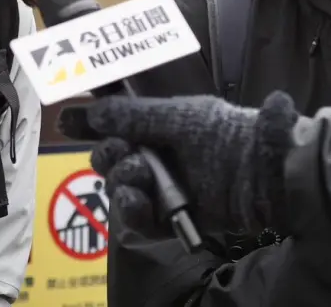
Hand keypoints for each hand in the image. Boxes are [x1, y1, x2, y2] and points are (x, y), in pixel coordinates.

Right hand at [58, 90, 298, 237]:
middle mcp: (159, 156)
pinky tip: (135, 201)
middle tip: (117, 151)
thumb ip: (136, 116)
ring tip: (134, 176)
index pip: (116, 124)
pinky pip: (140, 220)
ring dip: (120, 181)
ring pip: (121, 189)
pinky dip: (134, 211)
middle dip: (107, 153)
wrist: (264, 174)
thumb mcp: (181, 117)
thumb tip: (95, 110)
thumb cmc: (226, 135)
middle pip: (112, 158)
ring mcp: (165, 189)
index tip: (65, 121)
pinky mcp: (173, 219)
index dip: (90, 122)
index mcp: (161, 125)